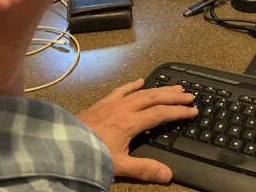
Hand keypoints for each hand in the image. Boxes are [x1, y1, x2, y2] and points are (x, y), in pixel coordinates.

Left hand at [77, 78, 197, 182]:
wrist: (62, 147)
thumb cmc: (90, 156)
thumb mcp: (120, 166)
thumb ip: (145, 169)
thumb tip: (168, 174)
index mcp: (130, 123)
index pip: (161, 114)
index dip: (178, 112)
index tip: (193, 111)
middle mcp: (124, 109)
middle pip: (154, 98)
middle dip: (174, 96)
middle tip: (189, 95)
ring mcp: (112, 104)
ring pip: (141, 92)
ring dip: (159, 89)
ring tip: (173, 87)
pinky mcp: (101, 104)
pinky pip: (120, 90)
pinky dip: (132, 85)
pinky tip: (140, 81)